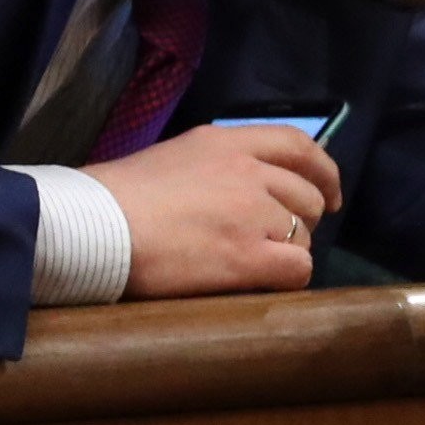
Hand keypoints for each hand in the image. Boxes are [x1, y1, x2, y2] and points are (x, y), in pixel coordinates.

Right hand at [85, 124, 342, 297]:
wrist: (93, 226)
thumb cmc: (117, 197)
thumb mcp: (174, 157)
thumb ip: (216, 167)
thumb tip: (243, 189)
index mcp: (226, 142)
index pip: (297, 145)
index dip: (324, 171)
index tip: (330, 195)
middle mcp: (247, 172)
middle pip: (308, 196)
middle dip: (302, 221)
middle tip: (279, 241)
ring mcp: (252, 214)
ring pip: (305, 235)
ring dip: (289, 251)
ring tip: (254, 263)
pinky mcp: (247, 257)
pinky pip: (298, 268)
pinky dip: (288, 277)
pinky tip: (262, 282)